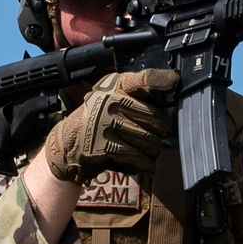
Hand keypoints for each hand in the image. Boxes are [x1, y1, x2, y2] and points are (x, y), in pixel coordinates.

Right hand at [44, 68, 177, 184]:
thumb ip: (135, 94)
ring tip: (149, 149)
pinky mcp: (105, 146)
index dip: (161, 80)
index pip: (143, 80)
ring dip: (153, 149)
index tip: (174, 83)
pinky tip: (145, 163)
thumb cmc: (97, 119)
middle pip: (156, 118)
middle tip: (158, 135)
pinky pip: (138, 156)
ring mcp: (108, 124)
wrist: (68, 142)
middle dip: (162, 131)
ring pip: (150, 140)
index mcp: (115, 86)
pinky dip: (146, 163)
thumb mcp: (110, 97)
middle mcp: (111, 102)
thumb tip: (170, 95)